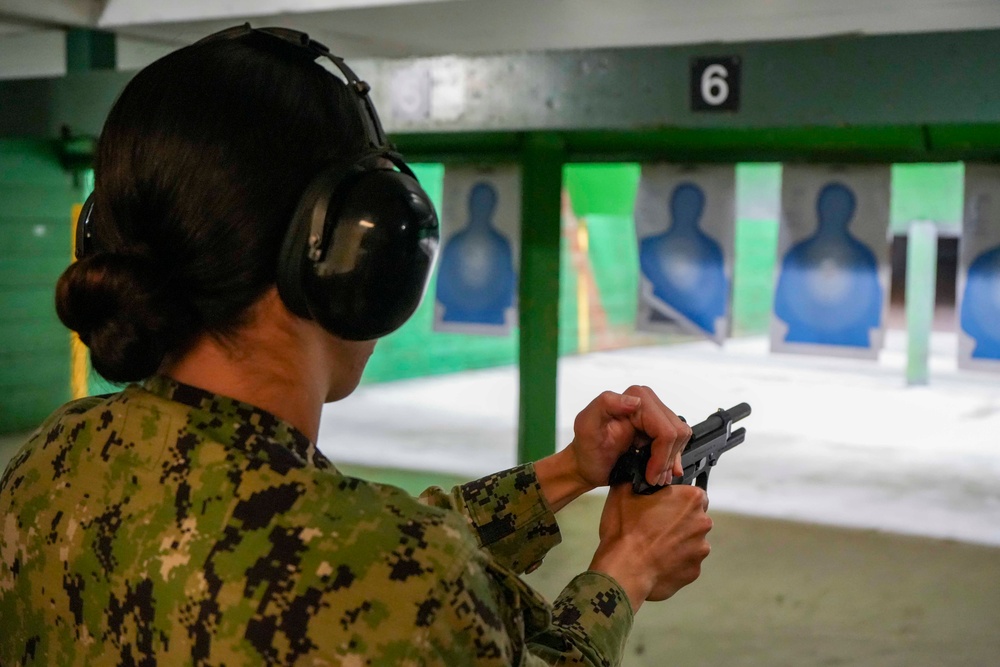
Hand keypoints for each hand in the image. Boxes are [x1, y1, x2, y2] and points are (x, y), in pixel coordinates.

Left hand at [567, 385, 691, 488]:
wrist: (587, 463)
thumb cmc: (586, 448)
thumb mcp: (586, 425)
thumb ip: (605, 404)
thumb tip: (635, 401)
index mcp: (636, 396)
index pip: (666, 429)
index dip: (661, 455)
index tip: (649, 473)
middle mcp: (648, 401)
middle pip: (678, 434)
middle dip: (666, 460)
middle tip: (652, 476)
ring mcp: (656, 414)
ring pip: (682, 438)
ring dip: (669, 461)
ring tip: (653, 475)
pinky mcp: (659, 427)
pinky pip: (679, 442)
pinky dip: (671, 460)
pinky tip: (658, 470)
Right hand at [589, 482, 711, 610]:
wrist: (624, 571)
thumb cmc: (626, 531)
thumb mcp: (622, 493)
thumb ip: (635, 480)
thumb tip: (635, 476)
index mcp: (690, 500)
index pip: (693, 493)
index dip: (677, 499)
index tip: (662, 506)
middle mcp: (702, 523)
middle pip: (694, 518)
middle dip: (678, 521)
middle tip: (653, 526)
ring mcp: (700, 549)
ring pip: (691, 541)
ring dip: (677, 542)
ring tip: (652, 546)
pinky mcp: (695, 571)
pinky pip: (686, 562)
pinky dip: (674, 561)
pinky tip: (656, 561)